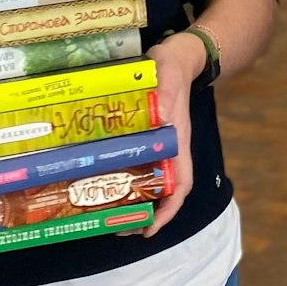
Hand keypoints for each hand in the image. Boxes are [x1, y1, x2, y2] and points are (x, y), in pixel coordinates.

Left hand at [128, 36, 200, 237]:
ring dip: (134, 200)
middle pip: (164, 191)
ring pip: (150, 181)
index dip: (168, 211)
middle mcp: (170, 149)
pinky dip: (125, 179)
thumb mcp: (167, 80)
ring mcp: (159, 144)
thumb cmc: (172, 70)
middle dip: (146, 214)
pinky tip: (105, 182)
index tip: (150, 229)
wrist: (176, 56)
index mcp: (178, 143)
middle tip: (119, 227)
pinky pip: (138, 164)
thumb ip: (164, 95)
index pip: (181, 185)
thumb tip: (157, 114)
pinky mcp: (146, 136)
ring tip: (110, 213)